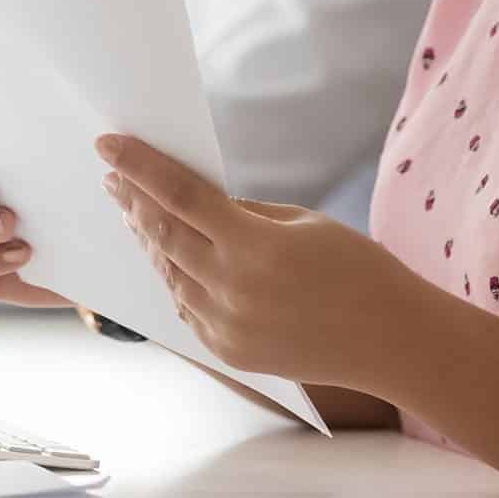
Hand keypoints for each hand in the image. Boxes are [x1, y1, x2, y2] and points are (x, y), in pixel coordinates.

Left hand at [99, 133, 420, 388]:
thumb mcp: (303, 223)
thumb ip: (244, 213)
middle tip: (113, 176)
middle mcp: (233, 289)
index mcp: (255, 246)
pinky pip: (186, 308)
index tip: (108, 145)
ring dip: (149, 241)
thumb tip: (195, 201)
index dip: (139, 167)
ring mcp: (228, 326)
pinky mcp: (229, 352)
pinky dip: (174, 278)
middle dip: (132, 201)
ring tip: (134, 212)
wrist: (391, 341)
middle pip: (163, 234)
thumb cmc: (358, 269)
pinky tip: (168, 258)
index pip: (179, 196)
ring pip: (169, 274)